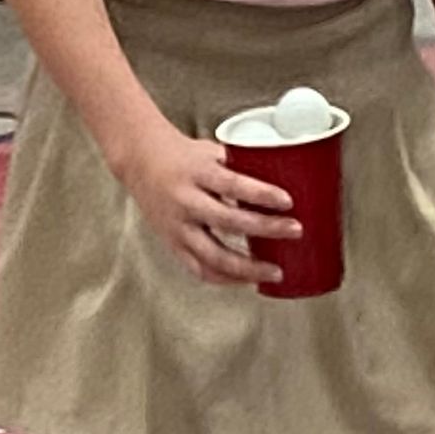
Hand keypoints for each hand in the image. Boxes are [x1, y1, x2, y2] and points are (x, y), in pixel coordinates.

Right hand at [114, 119, 293, 287]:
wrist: (139, 160)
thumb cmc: (183, 154)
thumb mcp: (211, 153)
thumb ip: (240, 170)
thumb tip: (279, 186)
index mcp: (197, 173)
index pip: (233, 185)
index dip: (261, 195)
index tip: (287, 202)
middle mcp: (185, 201)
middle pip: (228, 222)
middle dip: (266, 229)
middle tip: (295, 231)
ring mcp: (177, 226)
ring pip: (214, 255)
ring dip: (248, 267)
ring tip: (275, 271)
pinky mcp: (172, 243)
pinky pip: (200, 268)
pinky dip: (225, 278)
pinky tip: (247, 280)